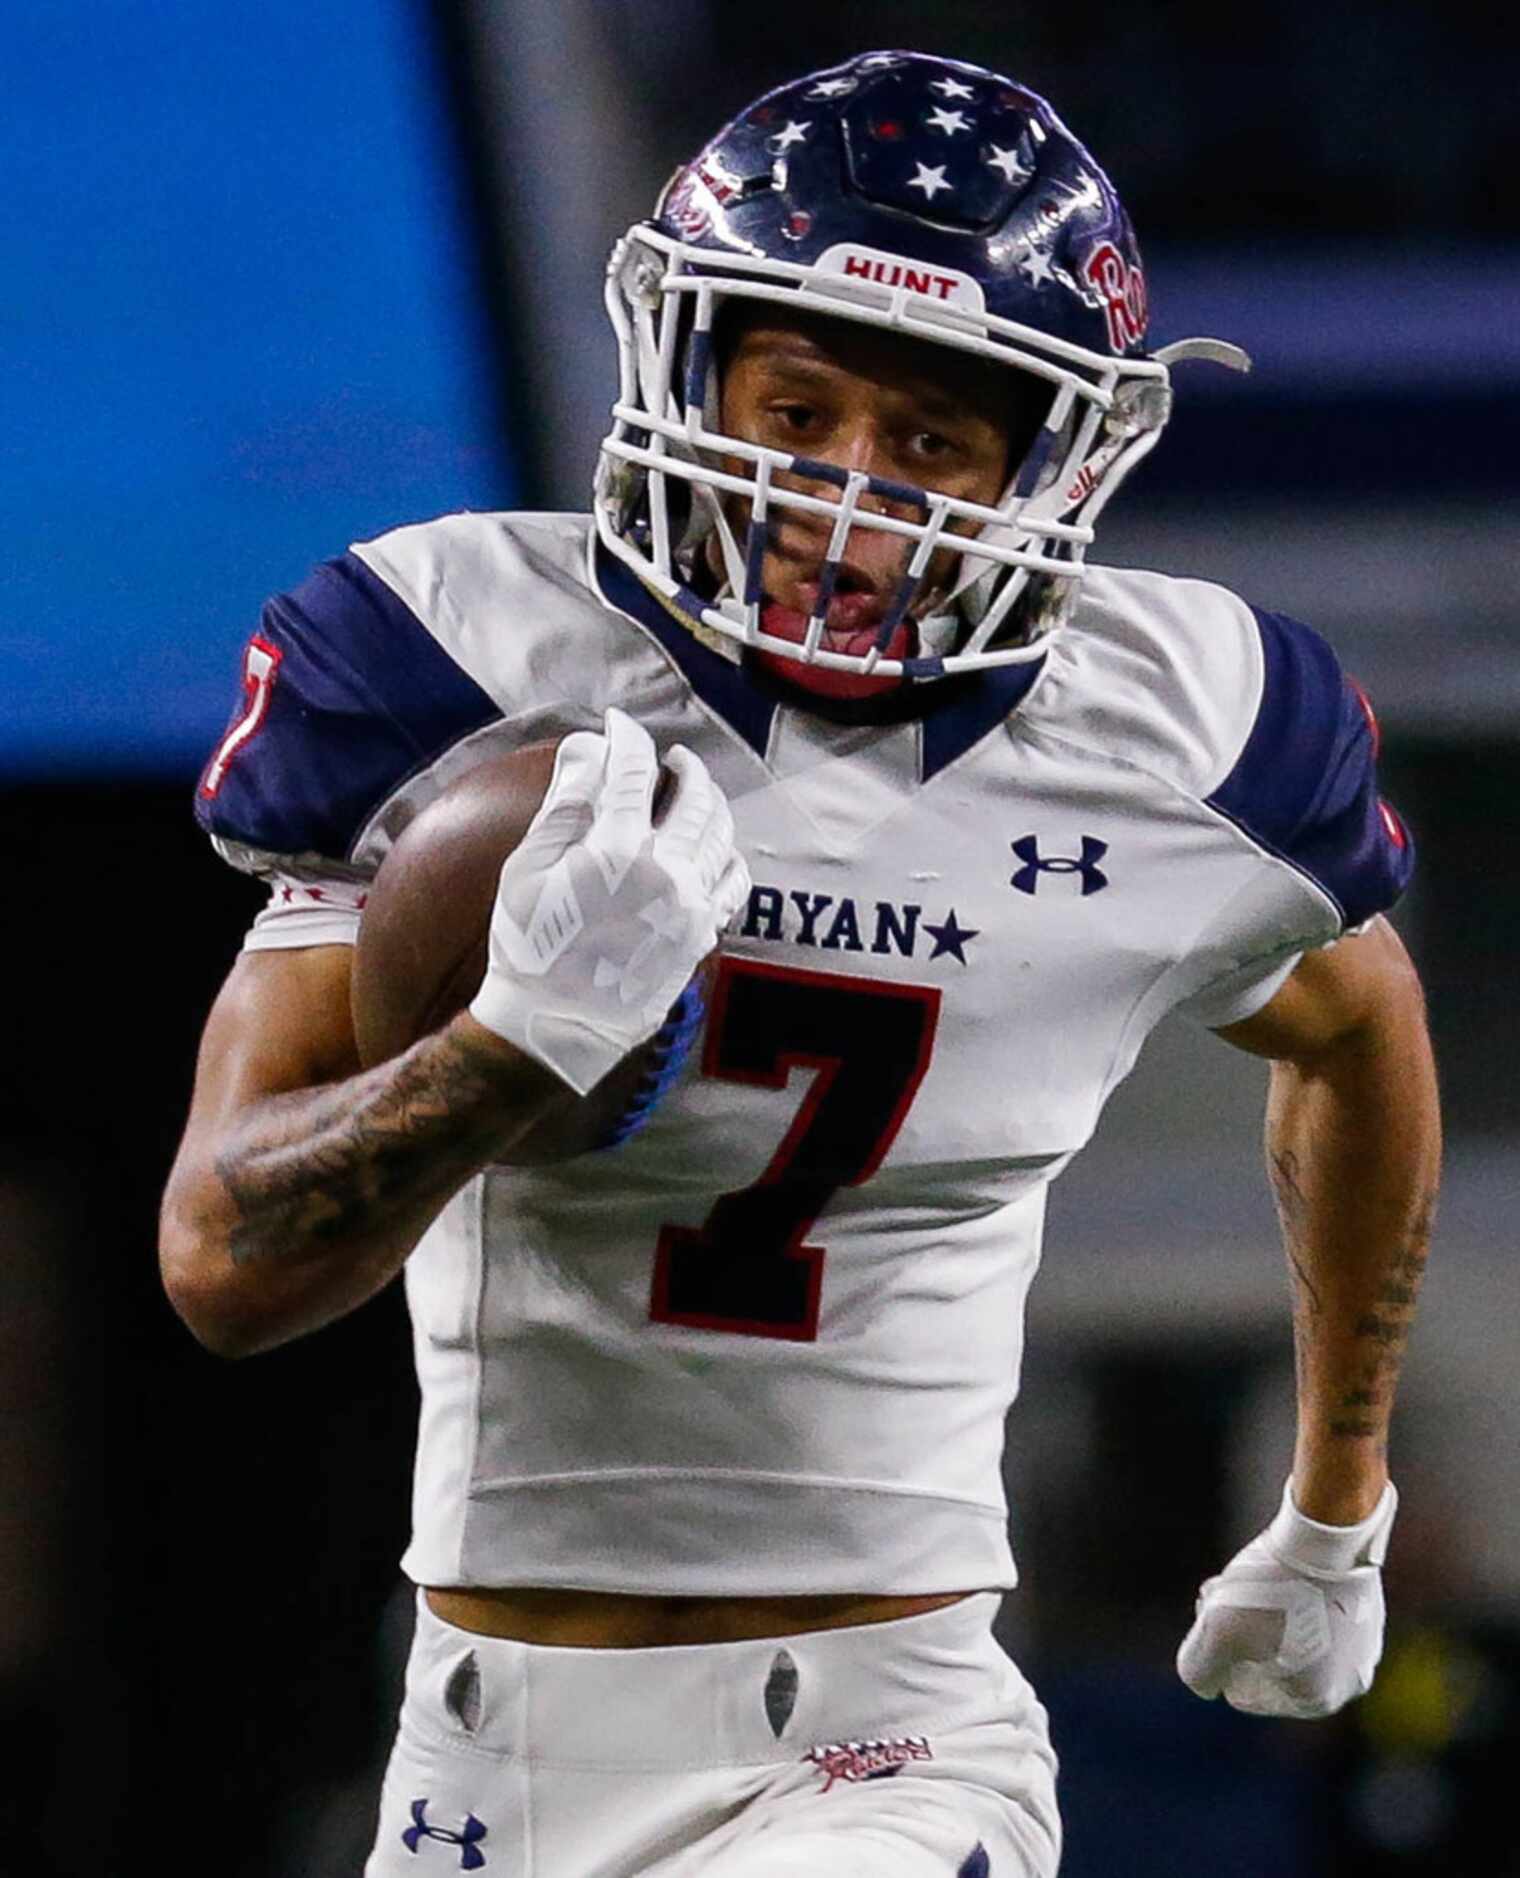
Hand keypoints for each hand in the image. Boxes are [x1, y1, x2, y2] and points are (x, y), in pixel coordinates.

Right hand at [470, 708, 749, 1093]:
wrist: (556, 1026)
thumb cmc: (529, 947)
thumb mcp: (528, 870)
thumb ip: (565, 803)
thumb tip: (588, 747)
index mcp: (616, 849)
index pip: (632, 769)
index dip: (626, 736)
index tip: (618, 724)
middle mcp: (665, 871)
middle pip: (695, 796)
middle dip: (685, 767)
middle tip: (671, 758)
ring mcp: (691, 905)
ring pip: (721, 835)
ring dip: (712, 804)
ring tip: (697, 793)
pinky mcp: (702, 934)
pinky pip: (734, 882)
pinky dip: (728, 853)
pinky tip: (714, 848)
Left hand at [1176, 1478, 1396, 1718]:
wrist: (1331, 1530)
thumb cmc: (1276, 1587)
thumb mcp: (1217, 1631)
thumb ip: (1201, 1670)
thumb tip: (1209, 1687)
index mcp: (1317, 1698)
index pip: (1244, 1693)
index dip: (1219, 1653)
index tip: (1212, 1614)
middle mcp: (1348, 1682)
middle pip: (1268, 1663)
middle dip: (1236, 1631)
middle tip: (1216, 1592)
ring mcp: (1364, 1646)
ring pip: (1290, 1636)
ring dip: (1257, 1611)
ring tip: (1235, 1576)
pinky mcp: (1368, 1610)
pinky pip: (1317, 1616)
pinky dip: (1290, 1597)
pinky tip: (1271, 1570)